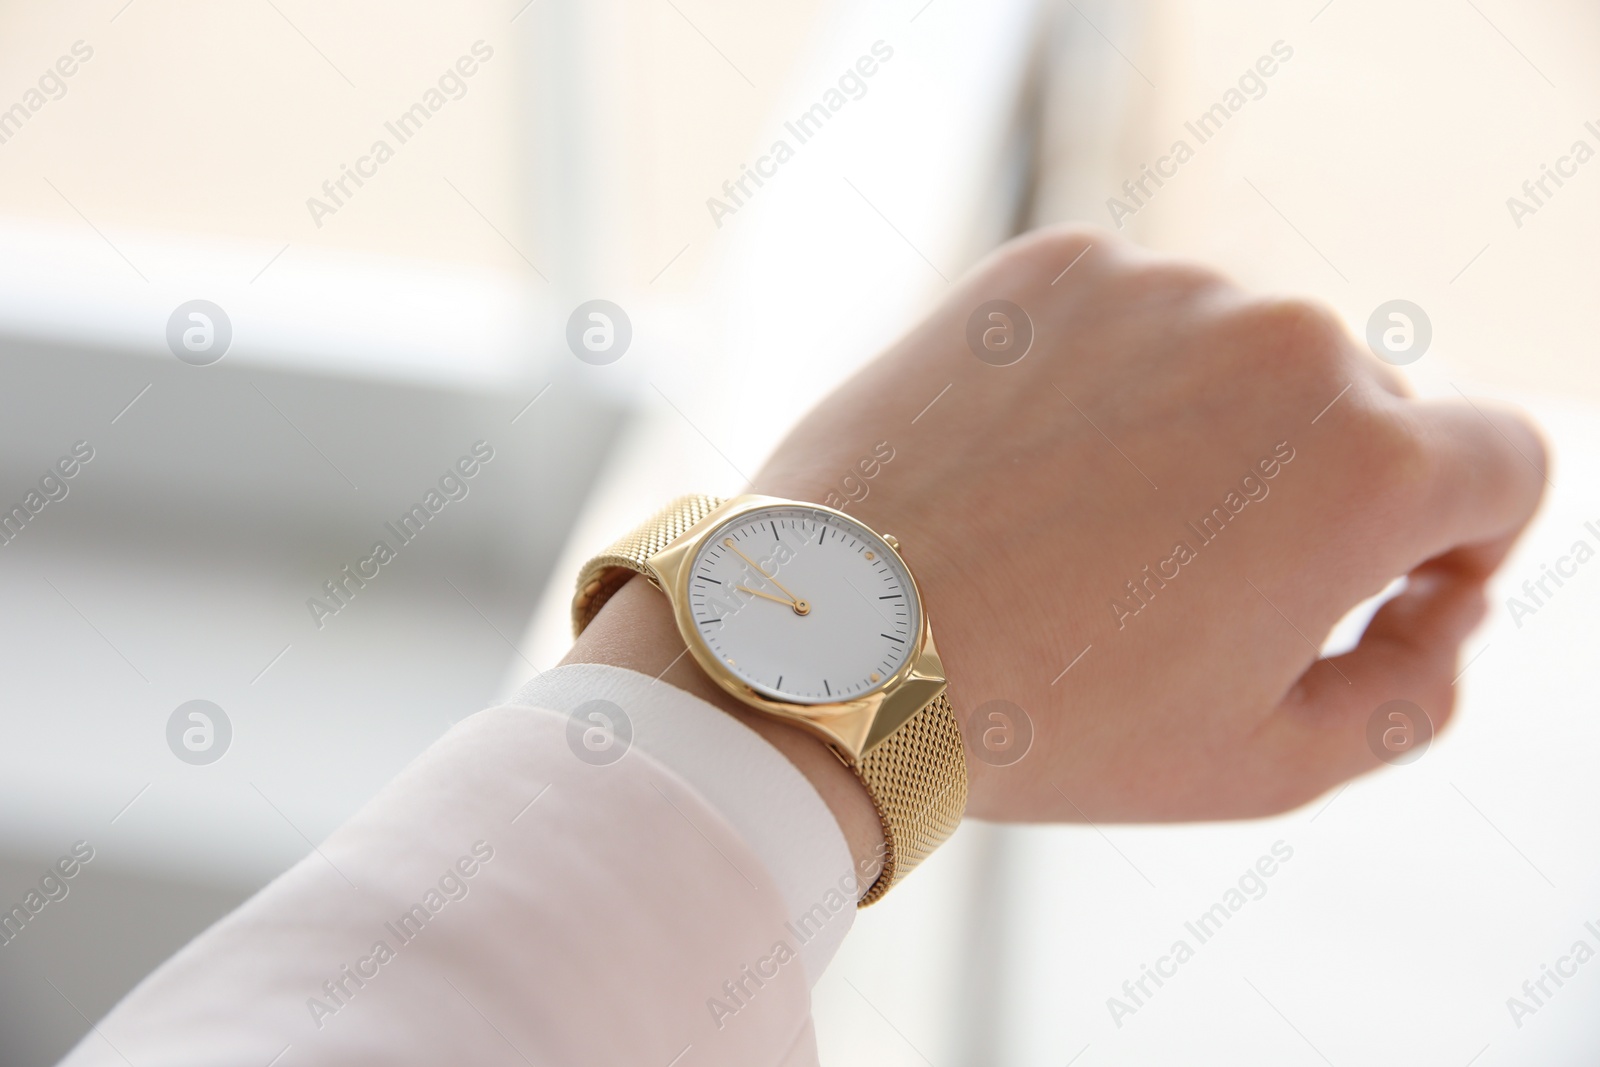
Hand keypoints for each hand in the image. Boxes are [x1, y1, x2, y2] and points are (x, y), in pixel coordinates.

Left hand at [752, 227, 1546, 822]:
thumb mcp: (1270, 762)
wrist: (838, 644)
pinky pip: (1132, 317)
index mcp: (1365, 467)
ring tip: (1090, 532)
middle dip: (1315, 494)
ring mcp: (1163, 287)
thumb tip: (1442, 600)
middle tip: (1195, 586)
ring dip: (1205, 432)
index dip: (1462, 538)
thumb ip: (1413, 686)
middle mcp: (1285, 343)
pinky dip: (1109, 381)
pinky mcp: (1055, 264)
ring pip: (1240, 357)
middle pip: (1364, 410)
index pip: (1503, 464)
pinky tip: (1034, 467)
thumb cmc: (1056, 721)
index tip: (1386, 584)